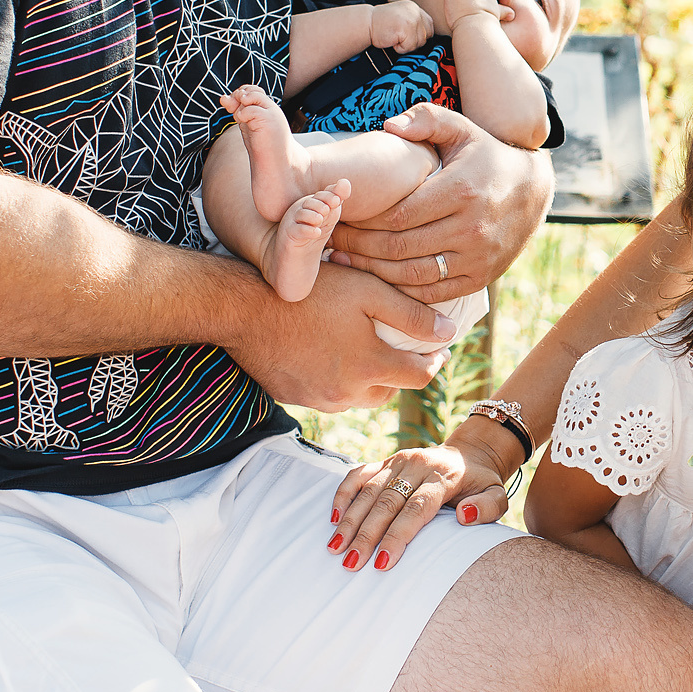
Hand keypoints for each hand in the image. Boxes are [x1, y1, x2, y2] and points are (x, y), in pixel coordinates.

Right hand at [223, 260, 453, 410]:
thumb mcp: (366, 292)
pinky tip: (328, 352)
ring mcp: (319, 400)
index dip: (434, 360)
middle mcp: (347, 393)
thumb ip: (411, 315)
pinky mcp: (295, 398)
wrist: (242, 308)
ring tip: (362, 347)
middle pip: (390, 390)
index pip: (420, 377)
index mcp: (370, 367)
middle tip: (398, 344)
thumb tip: (449, 333)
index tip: (435, 347)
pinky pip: (329, 395)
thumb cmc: (308, 292)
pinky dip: (337, 379)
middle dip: (399, 370)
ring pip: (359, 396)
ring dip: (368, 378)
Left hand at [326, 103, 551, 302]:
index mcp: (460, 191)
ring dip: (373, 272)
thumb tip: (390, 125)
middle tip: (331, 241)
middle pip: (400, 247)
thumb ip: (426, 119)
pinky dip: (402, 289)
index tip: (337, 215)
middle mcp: (470, 228)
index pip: (398, 214)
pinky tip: (378, 278)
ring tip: (345, 261)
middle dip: (359, 247)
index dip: (363, 220)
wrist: (534, 190)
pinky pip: (434, 292)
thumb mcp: (461, 128)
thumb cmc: (486, 156)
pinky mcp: (481, 276)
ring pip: (413, 274)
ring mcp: (477, 256)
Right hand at [328, 442, 511, 571]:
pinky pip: (358, 474)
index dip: (398, 536)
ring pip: (368, 490)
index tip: (383, 562)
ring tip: (336, 547)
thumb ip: (487, 508)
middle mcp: (417, 466)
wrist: (469, 454)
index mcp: (443, 477)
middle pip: (387, 502)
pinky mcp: (386, 461)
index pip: (417, 509)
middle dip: (367, 534)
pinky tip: (333, 518)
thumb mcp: (496, 495)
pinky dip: (344, 494)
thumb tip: (464, 516)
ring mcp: (398, 461)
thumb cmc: (480, 484)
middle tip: (351, 562)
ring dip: (350, 520)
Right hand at [370, 0, 434, 53]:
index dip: (421, 35)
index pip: (430, 25)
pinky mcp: (407, 28)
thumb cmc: (380, 25)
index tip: (407, 36)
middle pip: (427, 35)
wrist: (366, 24)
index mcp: (414, 8)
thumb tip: (427, 37)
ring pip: (419, 42)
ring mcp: (412, 18)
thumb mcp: (401, 18)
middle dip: (414, 41)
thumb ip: (414, 23)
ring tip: (394, 37)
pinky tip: (391, 39)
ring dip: (406, 45)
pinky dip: (400, 48)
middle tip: (399, 37)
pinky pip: (410, 47)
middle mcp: (415, 11)